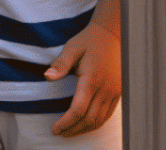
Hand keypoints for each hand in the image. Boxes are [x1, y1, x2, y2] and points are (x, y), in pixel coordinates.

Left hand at [46, 19, 121, 136]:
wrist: (113, 33)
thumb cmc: (90, 40)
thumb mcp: (72, 48)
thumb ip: (60, 64)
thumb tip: (47, 77)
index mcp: (92, 79)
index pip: (78, 110)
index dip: (65, 123)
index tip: (54, 129)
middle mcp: (106, 89)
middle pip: (89, 120)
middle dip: (73, 129)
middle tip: (60, 133)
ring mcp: (115, 92)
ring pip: (100, 120)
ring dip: (85, 129)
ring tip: (70, 131)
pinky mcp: (119, 92)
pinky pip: (108, 114)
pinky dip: (96, 123)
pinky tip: (86, 123)